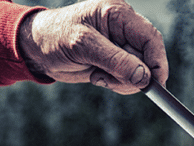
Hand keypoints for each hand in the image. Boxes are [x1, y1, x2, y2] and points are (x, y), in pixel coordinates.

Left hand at [18, 0, 168, 94]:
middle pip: (147, 57)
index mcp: (118, 13)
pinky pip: (128, 78)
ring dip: (122, 81)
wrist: (36, 48)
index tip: (156, 83)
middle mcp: (123, 28)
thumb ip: (115, 60)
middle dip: (134, 74)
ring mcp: (120, 45)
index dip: (157, 61)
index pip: (150, 37)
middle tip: (110, 81)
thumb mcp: (83, 46)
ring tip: (98, 76)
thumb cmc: (54, 37)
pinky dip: (116, 83)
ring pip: (139, 71)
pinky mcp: (115, 60)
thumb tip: (144, 77)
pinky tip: (97, 76)